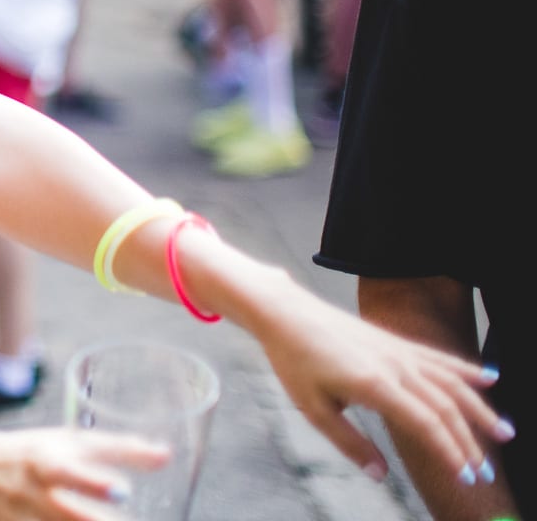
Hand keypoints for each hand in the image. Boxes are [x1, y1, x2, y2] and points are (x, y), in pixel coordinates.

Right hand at [0, 422, 169, 520]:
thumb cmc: (31, 452)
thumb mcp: (69, 443)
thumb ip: (118, 449)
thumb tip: (166, 455)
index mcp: (43, 462)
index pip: (65, 471)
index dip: (92, 482)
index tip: (122, 491)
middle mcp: (29, 493)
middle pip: (61, 514)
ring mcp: (18, 518)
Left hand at [251, 288, 506, 485]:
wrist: (285, 313)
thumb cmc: (294, 361)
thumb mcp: (314, 409)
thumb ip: (350, 443)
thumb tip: (381, 476)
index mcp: (375, 385)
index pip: (426, 424)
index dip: (449, 453)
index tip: (466, 478)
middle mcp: (395, 366)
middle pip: (445, 408)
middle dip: (468, 443)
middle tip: (485, 473)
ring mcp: (399, 351)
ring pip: (451, 382)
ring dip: (480, 409)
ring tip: (505, 432)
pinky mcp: (396, 341)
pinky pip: (439, 358)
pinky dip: (466, 370)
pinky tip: (490, 379)